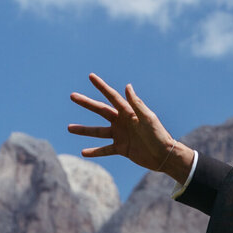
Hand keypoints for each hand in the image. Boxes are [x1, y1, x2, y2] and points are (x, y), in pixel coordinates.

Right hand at [68, 74, 194, 182]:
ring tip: (69, 128)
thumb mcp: (148, 118)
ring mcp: (120, 135)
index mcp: (128, 111)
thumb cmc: (159, 135)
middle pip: (100, 110)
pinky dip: (95, 152)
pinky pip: (105, 150)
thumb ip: (137, 104)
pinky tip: (83, 152)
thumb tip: (127, 86)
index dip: (101, 86)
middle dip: (86, 103)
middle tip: (72, 96)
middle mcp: (121, 121)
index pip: (112, 96)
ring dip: (84, 130)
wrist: (164, 156)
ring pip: (98, 131)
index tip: (91, 76)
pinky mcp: (121, 148)